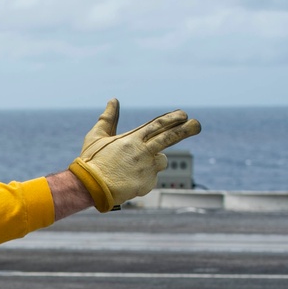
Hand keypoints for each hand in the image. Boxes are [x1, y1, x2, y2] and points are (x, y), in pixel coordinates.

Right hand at [68, 99, 201, 211]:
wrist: (89, 188)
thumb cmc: (91, 161)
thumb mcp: (96, 136)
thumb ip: (108, 118)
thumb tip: (113, 100)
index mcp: (132, 139)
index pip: (158, 125)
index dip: (172, 118)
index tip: (183, 114)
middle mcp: (143, 151)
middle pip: (170, 138)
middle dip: (187, 130)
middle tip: (197, 125)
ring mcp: (146, 168)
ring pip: (162, 161)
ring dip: (154, 161)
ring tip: (134, 167)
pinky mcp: (147, 183)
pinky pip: (152, 178)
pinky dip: (143, 178)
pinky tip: (128, 181)